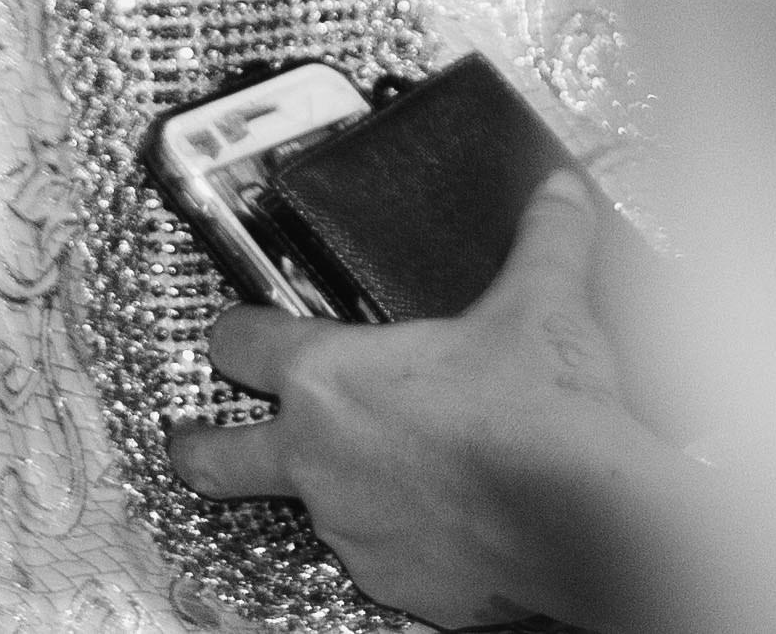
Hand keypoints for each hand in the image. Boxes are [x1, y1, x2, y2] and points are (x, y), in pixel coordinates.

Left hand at [172, 173, 672, 629]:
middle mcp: (319, 459)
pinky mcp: (390, 583)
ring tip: (392, 467)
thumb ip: (544, 238)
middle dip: (197, 445)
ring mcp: (349, 529)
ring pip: (312, 506)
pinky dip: (398, 534)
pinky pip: (377, 553)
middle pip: (214, 457)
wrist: (586, 522)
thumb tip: (559, 190)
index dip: (236, 330)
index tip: (237, 330)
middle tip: (189, 440)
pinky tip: (445, 515)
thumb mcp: (542, 303)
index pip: (243, 343)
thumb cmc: (542, 413)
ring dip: (334, 485)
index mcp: (331, 378)